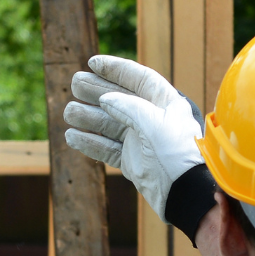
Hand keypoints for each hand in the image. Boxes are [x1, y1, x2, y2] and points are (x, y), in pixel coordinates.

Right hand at [63, 56, 213, 237]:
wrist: (184, 192)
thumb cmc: (176, 153)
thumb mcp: (153, 122)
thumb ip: (127, 106)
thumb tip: (105, 99)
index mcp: (166, 103)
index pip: (140, 79)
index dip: (117, 69)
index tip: (92, 63)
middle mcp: (154, 119)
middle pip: (120, 99)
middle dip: (97, 90)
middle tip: (75, 83)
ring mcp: (142, 141)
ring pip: (110, 125)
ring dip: (89, 117)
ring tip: (69, 112)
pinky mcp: (133, 162)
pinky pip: (108, 149)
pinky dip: (91, 143)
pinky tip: (72, 136)